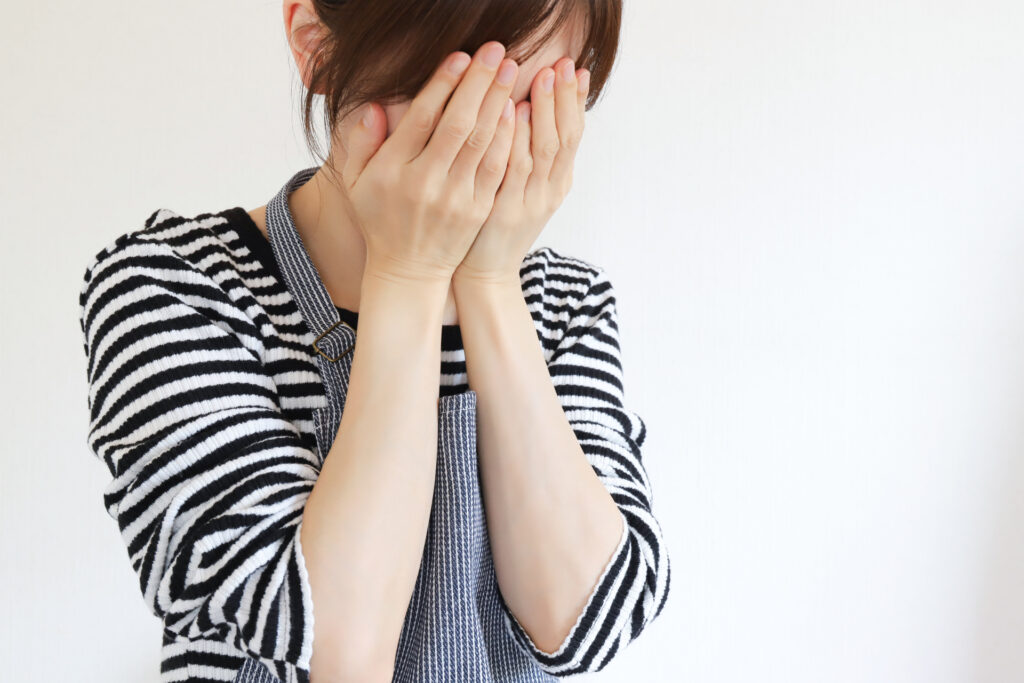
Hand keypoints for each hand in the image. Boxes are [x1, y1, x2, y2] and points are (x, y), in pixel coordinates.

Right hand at [340, 42, 518, 282]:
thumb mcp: (356, 182)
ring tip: (512, 71)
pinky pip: (496, 169)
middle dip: (479, 84)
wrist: (409, 271)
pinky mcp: (478, 210)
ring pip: (481, 144)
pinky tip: (516, 111)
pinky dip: (507, 138)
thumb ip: (361, 142)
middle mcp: (426, 184)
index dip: (443, 85)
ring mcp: (456, 199)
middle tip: (497, 51)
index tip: (460, 56)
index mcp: (394, 172)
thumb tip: (373, 107)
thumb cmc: (382, 219)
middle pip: (457, 125)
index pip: (422, 120)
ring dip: (499, 104)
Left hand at [452, 57, 590, 285]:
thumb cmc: (496, 225)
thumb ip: (530, 154)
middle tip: (562, 64)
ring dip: (543, 112)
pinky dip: (514, 139)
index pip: (573, 135)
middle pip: (563, 138)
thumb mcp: (524, 190)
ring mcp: (528, 203)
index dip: (576, 101)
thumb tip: (530, 107)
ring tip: (541, 77)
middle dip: (563, 99)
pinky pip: (512, 170)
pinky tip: (512, 112)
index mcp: (557, 183)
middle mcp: (549, 192)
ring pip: (542, 151)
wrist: (484, 274)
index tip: (576, 68)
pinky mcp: (503, 213)